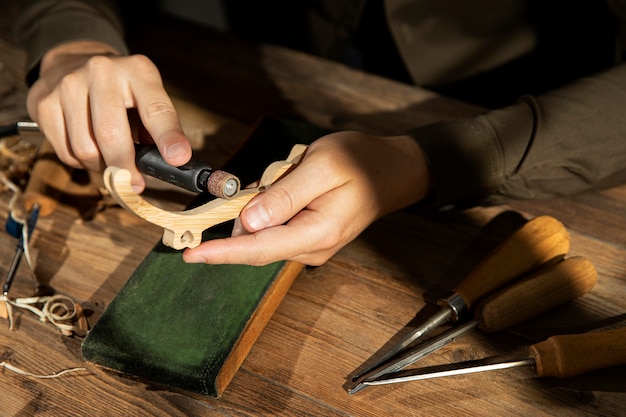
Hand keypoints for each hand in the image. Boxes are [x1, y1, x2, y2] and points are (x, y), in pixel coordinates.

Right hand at [26, 41, 190, 191]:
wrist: (74, 62)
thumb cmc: (121, 92)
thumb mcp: (147, 99)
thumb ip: (158, 129)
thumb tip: (170, 163)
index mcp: (138, 71)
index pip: (156, 109)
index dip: (168, 137)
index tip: (178, 159)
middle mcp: (101, 71)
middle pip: (111, 135)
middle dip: (125, 169)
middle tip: (134, 184)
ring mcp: (68, 84)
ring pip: (86, 150)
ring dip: (102, 168)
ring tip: (111, 162)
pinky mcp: (45, 101)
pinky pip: (65, 152)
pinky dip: (81, 163)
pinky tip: (90, 150)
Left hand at [183, 131, 430, 265]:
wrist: (392, 171)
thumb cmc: (360, 162)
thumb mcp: (322, 167)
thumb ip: (285, 195)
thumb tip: (248, 222)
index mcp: (316, 233)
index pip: (259, 249)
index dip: (221, 252)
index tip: (190, 255)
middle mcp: (311, 249)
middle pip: (257, 245)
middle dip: (233, 227)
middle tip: (232, 194)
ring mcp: (311, 246)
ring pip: (264, 235)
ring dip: (256, 211)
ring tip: (286, 175)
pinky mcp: (309, 237)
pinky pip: (275, 229)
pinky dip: (266, 211)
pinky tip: (282, 186)